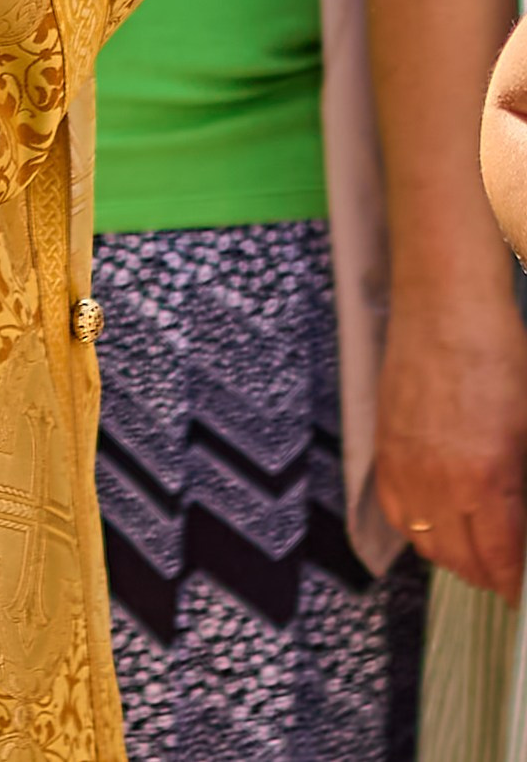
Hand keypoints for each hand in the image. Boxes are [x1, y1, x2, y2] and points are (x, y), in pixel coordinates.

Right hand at [376, 291, 526, 597]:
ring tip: (474, 548)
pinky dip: (416, 528)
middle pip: (460, 561)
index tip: (519, 590)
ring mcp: (406, 467)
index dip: (512, 584)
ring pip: (425, 544)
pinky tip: (435, 521)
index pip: (500, 562)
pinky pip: (394, 513)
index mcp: (486, 480)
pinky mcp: (383, 448)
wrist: (445, 305)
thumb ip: (525, 486)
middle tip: (503, 570)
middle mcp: (440, 483)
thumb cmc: (499, 355)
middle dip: (486, 573)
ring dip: (452, 555)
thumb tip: (522, 525)